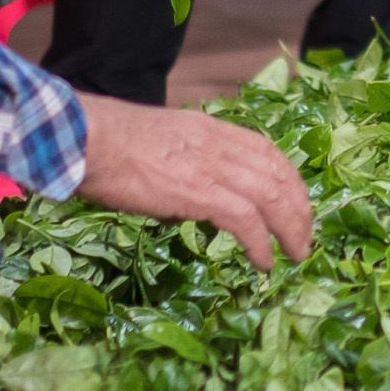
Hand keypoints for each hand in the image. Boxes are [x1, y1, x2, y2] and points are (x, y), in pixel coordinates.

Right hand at [73, 94, 315, 270]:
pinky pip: (246, 220)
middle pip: (278, 173)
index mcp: (210, 129)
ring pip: (272, 196)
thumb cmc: (106, 145)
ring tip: (295, 254)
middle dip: (299, 207)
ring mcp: (212, 167)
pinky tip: (263, 262)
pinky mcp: (200, 192)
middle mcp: (219, 144)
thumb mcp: (159, 143)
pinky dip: (261, 243)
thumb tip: (189, 203)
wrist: (85, 139)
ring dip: (291, 229)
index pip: (266, 151)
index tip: (296, 203)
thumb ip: (184, 165)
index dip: (288, 179)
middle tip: (304, 236)